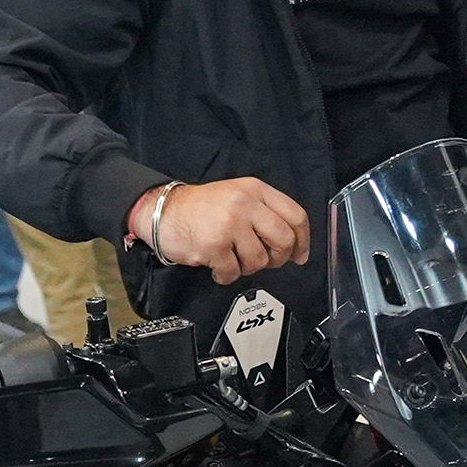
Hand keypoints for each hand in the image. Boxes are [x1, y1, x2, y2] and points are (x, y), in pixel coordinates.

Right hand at [135, 175, 308, 283]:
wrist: (163, 210)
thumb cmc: (201, 208)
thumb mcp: (238, 195)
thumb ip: (266, 213)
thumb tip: (294, 246)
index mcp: (255, 190)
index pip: (296, 216)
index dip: (303, 240)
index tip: (299, 254)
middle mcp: (244, 204)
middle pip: (284, 239)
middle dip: (278, 258)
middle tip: (265, 261)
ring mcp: (229, 224)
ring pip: (259, 260)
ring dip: (248, 268)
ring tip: (233, 259)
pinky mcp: (213, 245)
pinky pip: (233, 273)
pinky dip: (226, 275)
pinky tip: (218, 266)